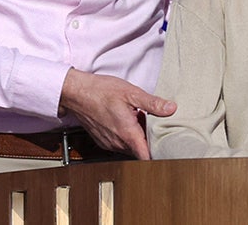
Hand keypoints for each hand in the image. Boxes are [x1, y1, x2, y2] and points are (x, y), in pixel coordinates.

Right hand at [58, 68, 177, 159]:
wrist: (76, 93)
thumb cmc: (101, 91)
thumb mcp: (131, 93)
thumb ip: (153, 103)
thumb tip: (171, 109)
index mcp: (127, 133)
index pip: (146, 156)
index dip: (158, 156)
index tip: (167, 151)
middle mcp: (117, 142)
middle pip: (140, 151)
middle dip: (150, 142)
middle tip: (156, 128)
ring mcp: (109, 143)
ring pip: (130, 148)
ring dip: (138, 138)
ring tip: (140, 120)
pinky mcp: (103, 141)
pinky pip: (120, 144)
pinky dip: (127, 136)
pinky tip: (127, 121)